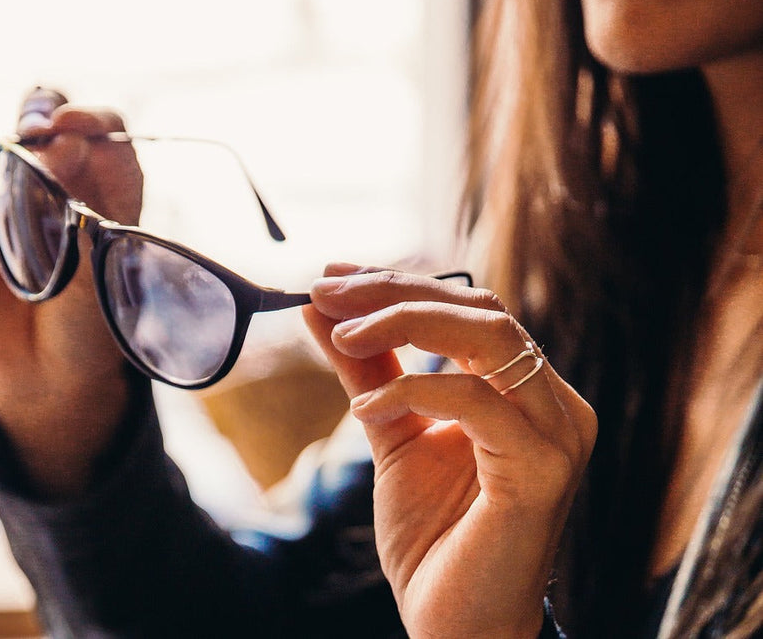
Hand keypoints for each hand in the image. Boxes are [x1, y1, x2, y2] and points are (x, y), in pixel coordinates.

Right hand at [0, 89, 143, 495]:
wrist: (48, 376)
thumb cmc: (94, 325)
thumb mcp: (102, 271)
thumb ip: (82, 211)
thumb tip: (62, 150)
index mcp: (112, 186)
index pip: (105, 127)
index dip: (89, 117)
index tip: (72, 128)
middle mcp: (62, 180)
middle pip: (44, 113)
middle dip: (38, 117)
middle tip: (35, 136)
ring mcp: (12, 196)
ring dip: (8, 194)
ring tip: (24, 255)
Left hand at [304, 264, 596, 637]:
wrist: (455, 621)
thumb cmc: (432, 533)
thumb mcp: (390, 431)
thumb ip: (367, 369)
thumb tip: (322, 309)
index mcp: (526, 391)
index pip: (469, 309)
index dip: (398, 284)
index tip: (331, 276)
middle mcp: (556, 404)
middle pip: (481, 310)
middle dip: (395, 291)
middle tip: (325, 291)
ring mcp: (558, 435)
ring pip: (490, 337)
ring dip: (405, 323)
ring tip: (342, 335)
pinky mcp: (544, 471)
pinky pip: (478, 403)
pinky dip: (415, 390)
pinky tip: (365, 407)